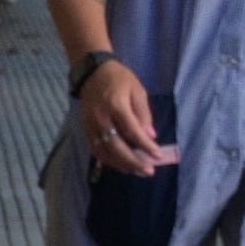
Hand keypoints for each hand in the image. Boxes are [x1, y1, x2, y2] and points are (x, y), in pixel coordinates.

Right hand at [73, 55, 161, 176]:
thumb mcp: (138, 91)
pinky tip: (121, 165)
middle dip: (133, 162)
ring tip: (136, 171)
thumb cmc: (119, 79)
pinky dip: (109, 161)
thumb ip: (144, 114)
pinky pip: (97, 150)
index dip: (146, 146)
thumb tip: (150, 136)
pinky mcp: (86, 130)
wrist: (93, 73)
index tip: (158, 156)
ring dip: (121, 165)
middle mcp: (101, 119)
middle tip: (148, 171)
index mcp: (116, 106)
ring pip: (105, 153)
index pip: (132, 132)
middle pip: (117, 147)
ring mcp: (91, 126)